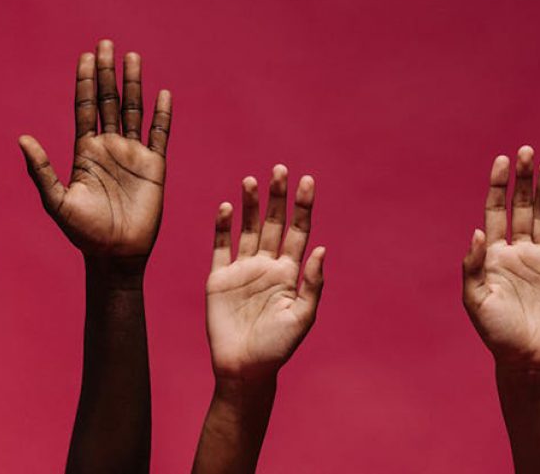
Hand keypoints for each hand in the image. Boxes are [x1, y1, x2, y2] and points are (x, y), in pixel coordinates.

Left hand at [19, 39, 171, 259]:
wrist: (115, 255)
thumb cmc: (83, 233)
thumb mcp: (57, 202)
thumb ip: (41, 170)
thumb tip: (21, 138)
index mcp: (85, 151)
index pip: (85, 108)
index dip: (85, 82)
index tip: (86, 56)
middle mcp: (109, 147)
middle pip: (108, 101)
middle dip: (107, 73)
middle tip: (106, 44)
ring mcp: (133, 155)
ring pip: (133, 111)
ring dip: (133, 84)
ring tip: (132, 57)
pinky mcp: (155, 167)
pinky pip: (159, 134)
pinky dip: (162, 115)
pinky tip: (162, 94)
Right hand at [206, 165, 325, 380]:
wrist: (244, 369)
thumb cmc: (278, 347)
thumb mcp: (302, 316)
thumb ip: (312, 283)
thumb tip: (321, 248)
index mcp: (290, 272)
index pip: (299, 231)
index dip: (303, 206)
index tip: (307, 180)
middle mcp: (267, 265)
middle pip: (274, 223)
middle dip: (277, 197)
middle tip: (279, 169)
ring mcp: (242, 270)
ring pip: (247, 229)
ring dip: (250, 205)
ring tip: (251, 181)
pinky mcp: (219, 278)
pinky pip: (221, 247)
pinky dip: (222, 227)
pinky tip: (226, 209)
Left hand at [463, 146, 539, 370]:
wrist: (528, 359)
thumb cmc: (496, 333)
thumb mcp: (474, 300)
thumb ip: (472, 266)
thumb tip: (477, 231)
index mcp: (493, 254)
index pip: (495, 210)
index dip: (498, 186)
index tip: (501, 161)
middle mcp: (517, 251)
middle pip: (521, 206)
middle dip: (522, 179)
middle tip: (525, 151)